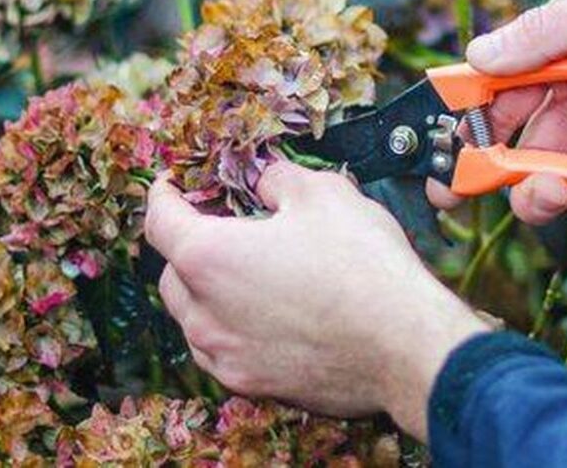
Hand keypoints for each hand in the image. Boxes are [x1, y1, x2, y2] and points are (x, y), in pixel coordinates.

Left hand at [145, 163, 488, 440]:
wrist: (406, 347)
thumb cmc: (364, 266)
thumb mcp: (324, 193)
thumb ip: (279, 179)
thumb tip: (265, 182)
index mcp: (209, 258)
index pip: (160, 221)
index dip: (163, 195)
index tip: (172, 185)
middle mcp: (205, 315)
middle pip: (173, 275)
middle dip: (189, 248)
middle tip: (225, 229)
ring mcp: (227, 358)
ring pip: (195, 321)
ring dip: (208, 295)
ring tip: (250, 276)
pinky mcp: (255, 387)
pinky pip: (225, 354)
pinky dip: (234, 331)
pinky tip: (271, 318)